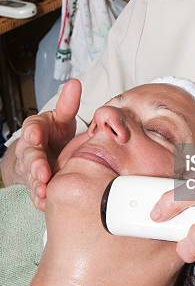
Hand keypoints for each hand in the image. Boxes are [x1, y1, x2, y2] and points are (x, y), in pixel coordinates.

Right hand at [14, 79, 81, 210]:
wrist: (45, 154)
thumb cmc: (53, 134)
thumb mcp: (60, 118)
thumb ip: (67, 104)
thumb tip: (75, 83)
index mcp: (36, 130)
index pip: (31, 129)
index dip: (33, 133)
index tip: (36, 136)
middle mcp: (30, 150)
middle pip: (29, 156)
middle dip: (35, 164)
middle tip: (43, 171)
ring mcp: (32, 169)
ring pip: (31, 176)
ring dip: (37, 183)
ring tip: (44, 189)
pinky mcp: (37, 185)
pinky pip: (36, 193)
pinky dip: (40, 198)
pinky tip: (46, 202)